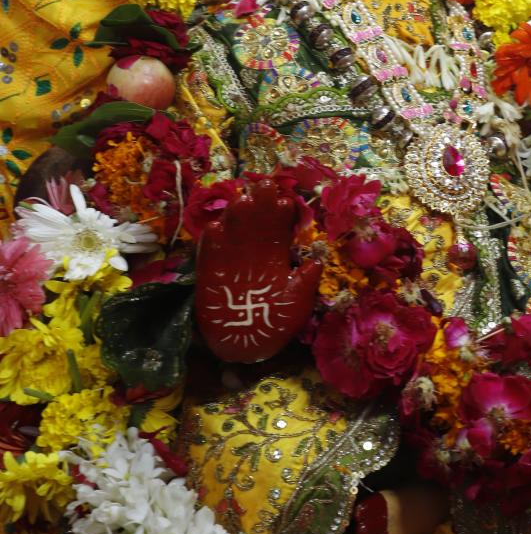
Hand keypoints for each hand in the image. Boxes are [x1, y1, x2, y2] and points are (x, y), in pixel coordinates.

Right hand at [195, 180, 320, 363]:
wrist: (248, 346)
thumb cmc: (276, 322)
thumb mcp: (297, 303)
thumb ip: (305, 283)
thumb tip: (317, 262)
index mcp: (276, 257)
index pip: (279, 229)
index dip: (281, 214)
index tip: (285, 201)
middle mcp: (253, 253)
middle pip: (256, 222)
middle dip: (260, 204)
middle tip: (264, 187)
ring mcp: (231, 260)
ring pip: (234, 230)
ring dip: (238, 216)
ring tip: (244, 201)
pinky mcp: (211, 272)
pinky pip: (211, 253)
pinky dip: (213, 241)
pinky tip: (217, 227)